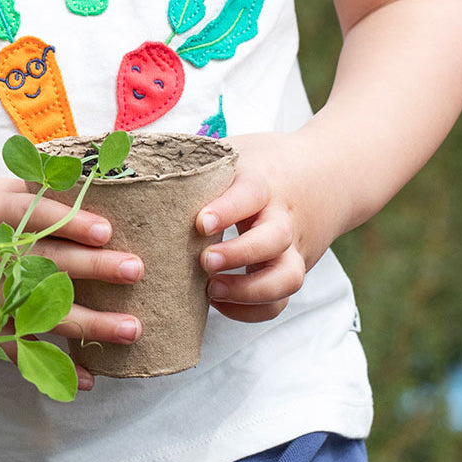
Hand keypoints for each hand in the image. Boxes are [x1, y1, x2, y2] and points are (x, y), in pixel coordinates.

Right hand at [0, 174, 145, 390]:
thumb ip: (38, 189)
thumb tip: (92, 178)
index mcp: (0, 214)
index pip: (41, 218)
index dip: (74, 224)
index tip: (106, 231)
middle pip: (52, 263)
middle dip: (96, 269)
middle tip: (135, 270)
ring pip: (46, 312)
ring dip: (91, 323)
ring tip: (131, 328)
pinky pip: (23, 347)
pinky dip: (56, 363)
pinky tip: (90, 375)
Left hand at [195, 131, 346, 323]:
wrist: (330, 172)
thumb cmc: (266, 162)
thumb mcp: (237, 151)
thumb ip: (199, 161)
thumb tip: (132, 158)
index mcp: (264, 181)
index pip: (251, 193)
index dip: (227, 210)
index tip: (199, 222)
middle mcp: (283, 216)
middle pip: (275, 238)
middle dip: (239, 255)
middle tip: (203, 261)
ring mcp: (294, 246)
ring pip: (287, 277)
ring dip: (250, 291)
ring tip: (211, 291)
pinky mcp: (295, 267)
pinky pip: (281, 301)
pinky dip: (253, 311)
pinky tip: (220, 304)